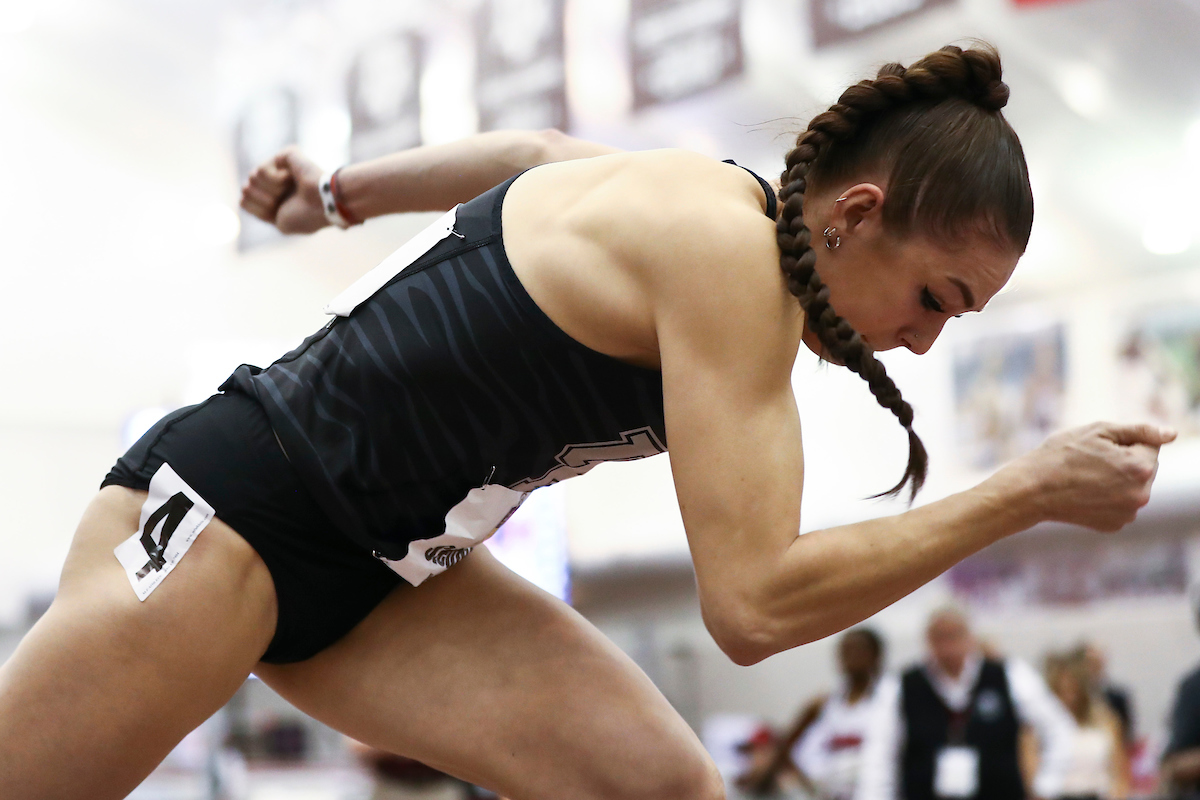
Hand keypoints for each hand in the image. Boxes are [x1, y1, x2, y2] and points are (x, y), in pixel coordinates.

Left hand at [238, 146, 327, 233]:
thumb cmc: (307, 217)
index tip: (280, 212)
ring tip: (290, 188)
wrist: (325, 204)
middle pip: (245, 189)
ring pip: (252, 177)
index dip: (259, 210)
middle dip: (265, 200)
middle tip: (287, 200)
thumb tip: (244, 188)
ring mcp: (280, 166)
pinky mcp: (285, 155)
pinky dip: (275, 179)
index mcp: (275, 198)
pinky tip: (292, 178)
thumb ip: (259, 209)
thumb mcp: (279, 223)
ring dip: (272, 190)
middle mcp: (275, 181)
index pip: (244, 201)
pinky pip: (262, 169)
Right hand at [1002, 422, 1175, 531]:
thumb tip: (1172, 434)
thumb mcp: (1098, 431)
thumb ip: (1140, 431)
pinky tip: (1085, 494)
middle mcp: (1141, 494)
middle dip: (1124, 462)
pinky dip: (1108, 498)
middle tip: (1089, 462)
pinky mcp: (1115, 525)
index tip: (1097, 449)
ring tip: (1085, 478)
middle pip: (1144, 468)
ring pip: (1133, 487)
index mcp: (1141, 468)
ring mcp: (1128, 513)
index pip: (1149, 446)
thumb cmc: (1061, 455)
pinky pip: (1121, 504)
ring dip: (1117, 480)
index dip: (1122, 443)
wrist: (1031, 490)